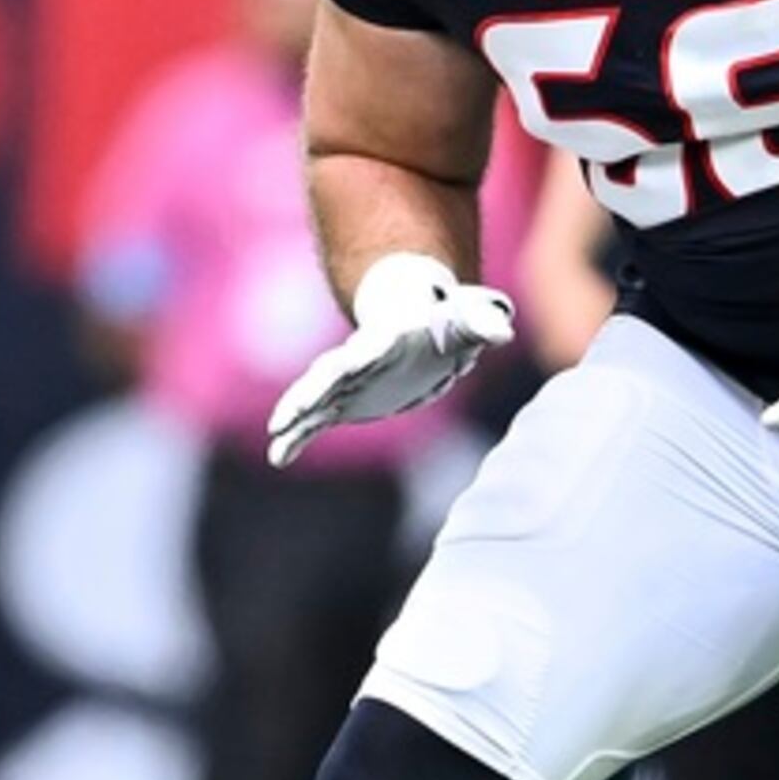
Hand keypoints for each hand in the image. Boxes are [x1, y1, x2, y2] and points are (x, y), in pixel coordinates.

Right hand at [267, 252, 513, 467]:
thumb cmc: (444, 324)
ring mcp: (347, 382)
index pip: (368, 349)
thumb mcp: (466, 322)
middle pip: (328, 376)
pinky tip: (279, 457)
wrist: (421, 328)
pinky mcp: (344, 402)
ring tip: (276, 440)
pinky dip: (297, 437)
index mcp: (387, 340)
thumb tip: (502, 331)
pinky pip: (314, 421)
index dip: (357, 359)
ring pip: (314, 401)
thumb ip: (481, 323)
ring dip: (295, 419)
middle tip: (286, 414)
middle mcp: (358, 360)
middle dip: (308, 395)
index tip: (343, 368)